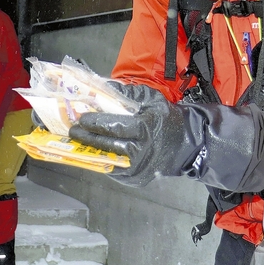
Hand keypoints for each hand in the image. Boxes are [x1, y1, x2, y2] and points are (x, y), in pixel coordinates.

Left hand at [69, 85, 263, 191]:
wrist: (191, 144)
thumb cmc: (169, 118)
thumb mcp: (152, 99)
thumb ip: (128, 92)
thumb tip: (103, 86)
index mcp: (145, 129)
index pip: (114, 126)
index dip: (95, 123)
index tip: (81, 118)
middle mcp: (140, 151)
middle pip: (107, 145)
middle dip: (86, 138)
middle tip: (72, 131)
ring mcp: (138, 168)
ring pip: (107, 160)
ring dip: (89, 151)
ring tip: (76, 143)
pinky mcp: (137, 178)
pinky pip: (115, 170)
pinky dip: (102, 161)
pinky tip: (91, 154)